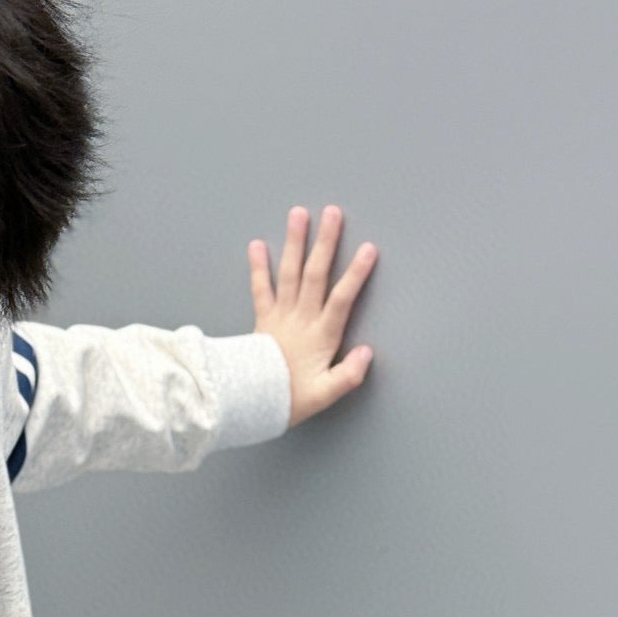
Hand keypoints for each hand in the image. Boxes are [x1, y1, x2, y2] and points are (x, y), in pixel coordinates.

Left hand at [249, 205, 376, 428]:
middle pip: (315, 275)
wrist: (250, 403)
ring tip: (297, 215)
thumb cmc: (290, 399)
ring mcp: (279, 316)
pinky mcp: (262, 319)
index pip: (342, 299)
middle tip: (332, 213)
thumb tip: (367, 353)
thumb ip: (348, 375)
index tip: (368, 249)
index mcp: (321, 336)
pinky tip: (257, 244)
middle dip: (325, 243)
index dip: (355, 274)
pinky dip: (257, 267)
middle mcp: (300, 319)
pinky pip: (259, 289)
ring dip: (294, 243)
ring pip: (289, 274)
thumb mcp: (325, 394)